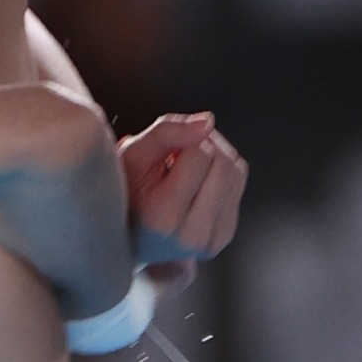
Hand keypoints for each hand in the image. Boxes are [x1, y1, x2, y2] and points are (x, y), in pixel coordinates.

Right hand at [120, 112, 245, 262]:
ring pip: (236, 171)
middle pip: (224, 162)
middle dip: (204, 146)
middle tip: (177, 155)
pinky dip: (220, 176)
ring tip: (184, 170)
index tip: (166, 152)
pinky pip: (237, 185)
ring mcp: (211, 239)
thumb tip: (207, 122)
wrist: (126, 236)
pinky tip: (194, 186)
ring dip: (214, 158)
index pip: (201, 152)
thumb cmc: (123, 194)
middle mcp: (191, 234)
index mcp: (165, 217)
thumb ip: (166, 132)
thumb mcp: (132, 156)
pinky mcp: (223, 235)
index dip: (184, 141)